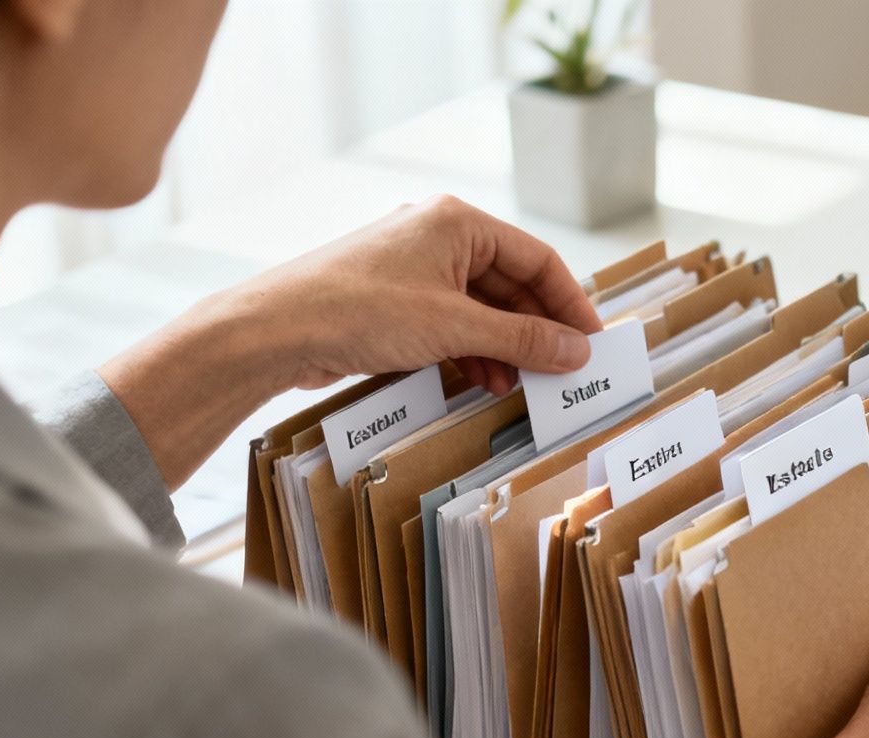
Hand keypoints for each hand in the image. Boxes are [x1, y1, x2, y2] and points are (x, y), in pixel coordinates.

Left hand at [100, 195, 600, 487]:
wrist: (275, 329)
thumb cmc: (359, 311)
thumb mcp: (455, 327)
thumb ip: (523, 338)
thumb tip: (577, 350)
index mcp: (458, 221)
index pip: (538, 259)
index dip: (571, 303)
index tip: (593, 343)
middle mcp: (439, 235)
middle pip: (511, 284)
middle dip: (537, 330)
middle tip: (563, 371)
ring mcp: (414, 267)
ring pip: (482, 307)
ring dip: (506, 346)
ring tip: (521, 384)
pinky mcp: (394, 299)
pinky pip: (452, 322)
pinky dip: (473, 350)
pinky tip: (483, 380)